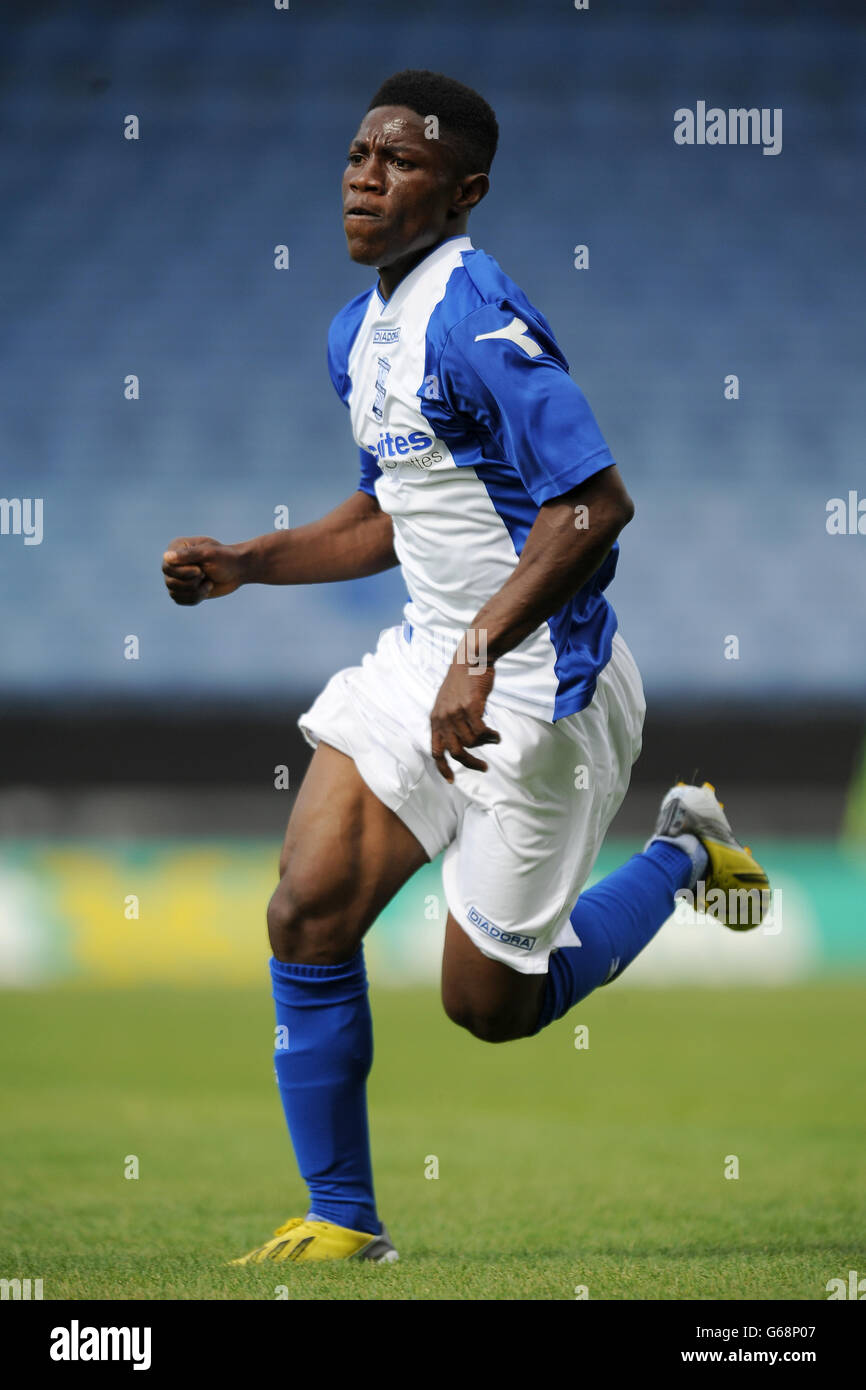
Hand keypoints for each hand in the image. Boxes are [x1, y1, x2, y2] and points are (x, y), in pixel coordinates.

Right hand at [162, 536, 245, 605]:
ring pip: (174, 593)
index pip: (168, 567)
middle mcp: (173, 562)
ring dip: (195, 591)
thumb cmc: (225, 558)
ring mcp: (177, 577)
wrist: (238, 570)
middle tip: (205, 574)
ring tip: (208, 582)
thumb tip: (166, 557)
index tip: (201, 570)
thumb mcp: (208, 554)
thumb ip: (188, 555)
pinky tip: (207, 588)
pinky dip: (195, 598)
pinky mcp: (184, 589)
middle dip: (191, 583)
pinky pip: (180, 600)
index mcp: (176, 548)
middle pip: (170, 582)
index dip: (184, 573)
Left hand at [430, 658, 499, 781]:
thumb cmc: (462, 681)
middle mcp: (443, 718)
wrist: (471, 659)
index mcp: (435, 719)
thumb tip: (462, 743)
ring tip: (493, 738)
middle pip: (455, 752)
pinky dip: (491, 736)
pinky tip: (496, 735)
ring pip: (471, 742)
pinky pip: (482, 732)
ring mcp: (456, 713)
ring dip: (484, 743)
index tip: (452, 780)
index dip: (443, 768)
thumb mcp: (447, 703)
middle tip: (483, 767)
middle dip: (470, 763)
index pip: (435, 751)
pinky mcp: (470, 707)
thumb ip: (449, 722)